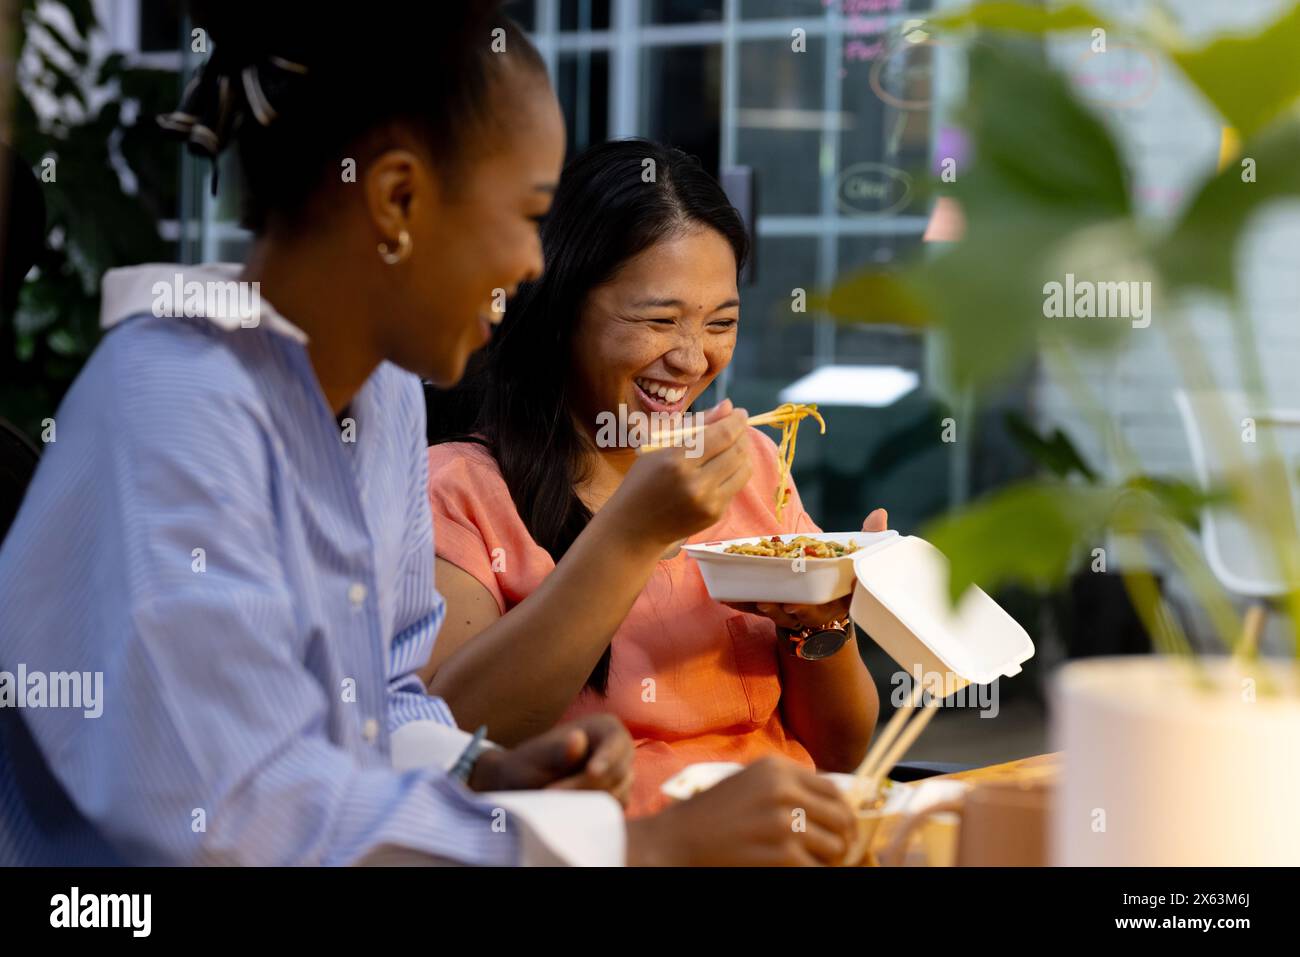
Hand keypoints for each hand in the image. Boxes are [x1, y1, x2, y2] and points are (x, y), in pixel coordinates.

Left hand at [468, 714, 634, 804]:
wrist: (524, 788)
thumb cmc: (529, 765)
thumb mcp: (538, 756)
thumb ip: (558, 750)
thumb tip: (577, 738)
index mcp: (605, 727)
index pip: (615, 742)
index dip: (607, 758)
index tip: (592, 773)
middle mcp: (619, 751)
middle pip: (617, 773)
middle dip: (586, 786)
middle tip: (550, 794)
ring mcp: (621, 777)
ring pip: (617, 795)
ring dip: (587, 802)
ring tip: (552, 800)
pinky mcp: (616, 799)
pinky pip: (612, 811)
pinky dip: (591, 814)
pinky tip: (567, 811)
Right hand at [607, 399, 752, 547]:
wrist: (634, 528)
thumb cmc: (642, 482)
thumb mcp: (660, 447)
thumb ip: (696, 425)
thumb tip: (728, 406)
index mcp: (677, 461)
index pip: (722, 435)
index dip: (736, 421)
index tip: (740, 413)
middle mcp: (695, 483)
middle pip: (737, 451)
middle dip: (743, 434)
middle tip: (739, 427)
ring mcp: (708, 502)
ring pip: (743, 469)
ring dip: (744, 453)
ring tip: (734, 445)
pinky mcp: (714, 514)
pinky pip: (736, 486)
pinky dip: (734, 472)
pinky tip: (723, 467)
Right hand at [626, 757, 856, 865]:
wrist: (678, 839)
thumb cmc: (711, 813)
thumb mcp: (749, 782)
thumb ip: (785, 785)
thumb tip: (829, 802)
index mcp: (777, 769)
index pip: (833, 789)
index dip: (844, 811)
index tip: (844, 828)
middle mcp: (784, 790)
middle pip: (841, 817)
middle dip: (843, 838)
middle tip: (838, 852)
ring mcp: (784, 822)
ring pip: (835, 846)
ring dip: (829, 860)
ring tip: (815, 863)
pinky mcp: (782, 853)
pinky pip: (816, 868)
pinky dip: (813, 872)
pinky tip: (799, 870)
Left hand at [725, 508, 888, 629]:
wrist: (826, 607)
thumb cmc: (842, 580)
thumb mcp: (856, 561)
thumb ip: (867, 539)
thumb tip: (880, 513)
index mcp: (831, 602)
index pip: (821, 610)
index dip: (806, 611)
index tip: (794, 607)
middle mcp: (809, 612)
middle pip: (791, 616)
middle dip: (778, 612)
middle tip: (766, 603)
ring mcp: (788, 612)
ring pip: (770, 613)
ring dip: (755, 606)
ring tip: (741, 597)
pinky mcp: (770, 607)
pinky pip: (754, 607)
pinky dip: (740, 601)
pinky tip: (723, 595)